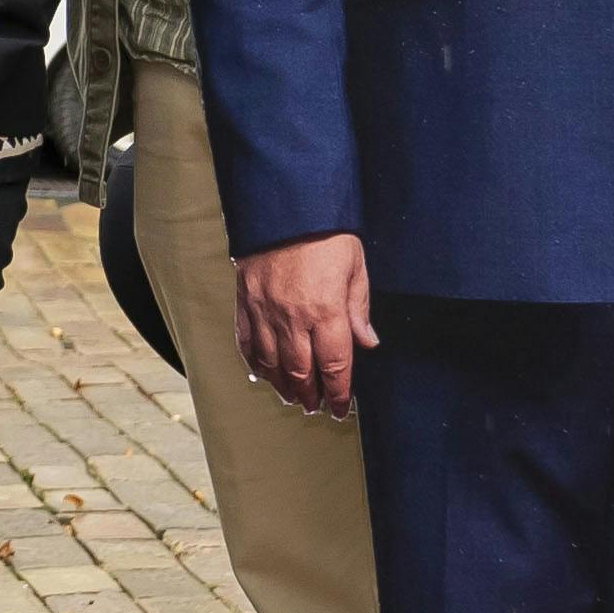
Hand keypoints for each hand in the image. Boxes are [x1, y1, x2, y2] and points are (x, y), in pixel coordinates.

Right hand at [235, 231, 372, 415]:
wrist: (283, 205)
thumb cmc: (324, 232)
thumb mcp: (355, 265)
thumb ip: (358, 308)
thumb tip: (368, 342)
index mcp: (326, 310)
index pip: (335, 365)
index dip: (339, 392)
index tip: (340, 407)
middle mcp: (293, 317)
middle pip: (301, 372)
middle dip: (311, 395)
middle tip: (316, 407)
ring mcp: (265, 311)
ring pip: (272, 363)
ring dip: (283, 386)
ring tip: (292, 398)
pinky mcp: (245, 301)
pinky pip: (246, 342)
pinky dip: (254, 363)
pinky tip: (263, 373)